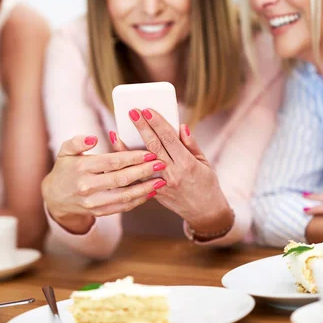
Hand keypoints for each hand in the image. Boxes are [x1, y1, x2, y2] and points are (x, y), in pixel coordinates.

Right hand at [42, 135, 164, 233]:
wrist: (55, 197)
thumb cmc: (65, 169)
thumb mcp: (65, 151)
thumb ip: (77, 142)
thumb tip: (92, 138)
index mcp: (81, 168)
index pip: (112, 162)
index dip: (132, 157)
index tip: (149, 153)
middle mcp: (87, 186)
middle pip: (121, 179)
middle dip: (144, 171)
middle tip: (161, 164)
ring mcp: (93, 202)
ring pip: (124, 196)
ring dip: (145, 189)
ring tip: (161, 181)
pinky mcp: (99, 212)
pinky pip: (122, 207)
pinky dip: (138, 201)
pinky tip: (150, 193)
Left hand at [109, 108, 232, 234]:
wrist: (204, 212)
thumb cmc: (206, 183)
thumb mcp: (204, 162)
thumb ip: (191, 144)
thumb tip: (180, 126)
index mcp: (187, 163)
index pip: (169, 139)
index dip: (157, 123)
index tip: (148, 110)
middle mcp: (172, 173)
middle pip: (153, 147)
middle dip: (141, 128)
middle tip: (132, 112)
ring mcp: (161, 185)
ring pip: (140, 163)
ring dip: (126, 148)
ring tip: (116, 133)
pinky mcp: (154, 193)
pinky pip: (137, 178)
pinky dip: (127, 166)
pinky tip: (117, 155)